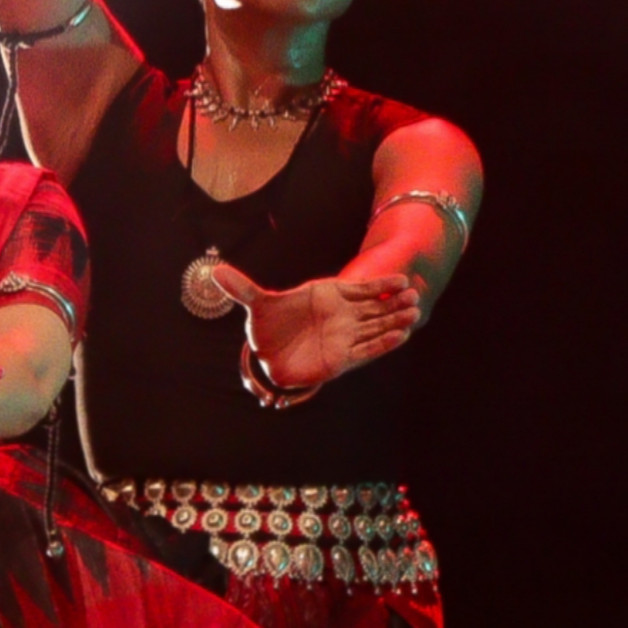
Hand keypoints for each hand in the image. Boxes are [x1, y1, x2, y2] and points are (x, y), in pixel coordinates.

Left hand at [209, 263, 416, 389]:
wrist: (271, 352)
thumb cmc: (271, 324)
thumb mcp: (258, 305)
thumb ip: (242, 289)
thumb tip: (214, 271)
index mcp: (329, 297)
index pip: (360, 288)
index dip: (380, 285)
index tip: (400, 279)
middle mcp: (342, 316)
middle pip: (374, 308)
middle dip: (393, 303)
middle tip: (413, 297)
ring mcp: (345, 335)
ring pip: (375, 326)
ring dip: (393, 321)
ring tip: (412, 315)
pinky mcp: (343, 357)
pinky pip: (367, 349)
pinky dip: (382, 343)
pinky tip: (400, 337)